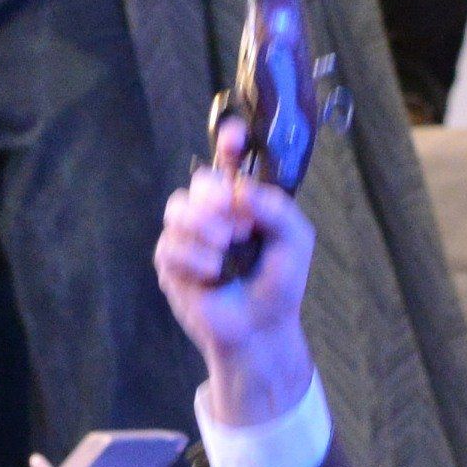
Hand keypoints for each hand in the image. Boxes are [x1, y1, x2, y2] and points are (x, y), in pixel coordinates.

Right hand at [153, 115, 318, 425]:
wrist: (261, 330)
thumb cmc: (280, 284)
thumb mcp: (295, 240)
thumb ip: (276, 208)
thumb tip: (242, 189)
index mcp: (244, 199)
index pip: (230, 159)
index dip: (229, 141)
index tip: (235, 136)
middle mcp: (213, 211)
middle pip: (200, 180)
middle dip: (218, 198)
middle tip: (240, 225)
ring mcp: (189, 235)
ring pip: (178, 208)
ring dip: (206, 228)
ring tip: (226, 249)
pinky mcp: (171, 262)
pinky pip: (170, 244)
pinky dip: (196, 258)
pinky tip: (213, 273)